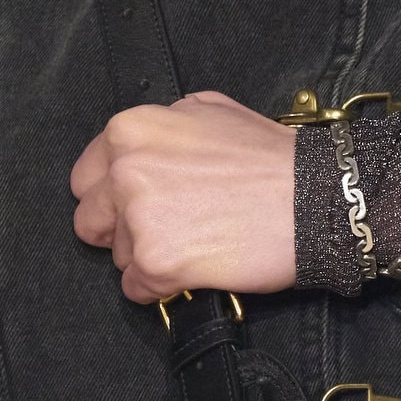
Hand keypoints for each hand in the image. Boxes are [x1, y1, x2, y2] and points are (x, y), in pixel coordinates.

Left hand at [70, 91, 296, 303]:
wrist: (315, 199)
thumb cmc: (271, 157)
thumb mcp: (209, 110)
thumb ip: (163, 127)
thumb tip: (143, 149)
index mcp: (130, 130)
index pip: (86, 179)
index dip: (112, 196)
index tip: (138, 206)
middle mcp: (125, 170)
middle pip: (91, 221)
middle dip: (123, 231)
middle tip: (168, 230)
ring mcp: (138, 218)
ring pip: (118, 258)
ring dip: (149, 259)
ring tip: (197, 244)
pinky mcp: (156, 263)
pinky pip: (136, 290)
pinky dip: (162, 289)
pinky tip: (196, 269)